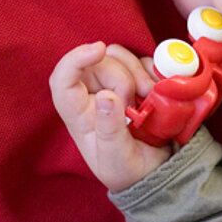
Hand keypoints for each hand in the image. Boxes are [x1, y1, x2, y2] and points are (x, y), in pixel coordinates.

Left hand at [50, 42, 171, 191]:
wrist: (158, 172)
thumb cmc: (130, 171)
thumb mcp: (118, 159)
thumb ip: (111, 131)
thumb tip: (106, 97)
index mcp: (80, 115)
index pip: (63, 80)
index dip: (74, 59)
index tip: (98, 50)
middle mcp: (93, 95)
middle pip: (98, 62)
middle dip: (122, 76)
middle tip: (138, 102)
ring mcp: (116, 85)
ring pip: (119, 55)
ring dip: (139, 72)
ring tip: (150, 98)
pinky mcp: (138, 79)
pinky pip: (143, 59)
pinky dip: (153, 71)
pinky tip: (158, 92)